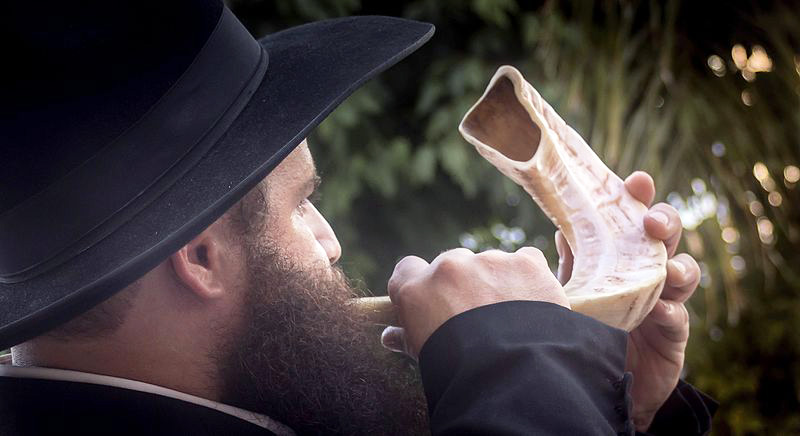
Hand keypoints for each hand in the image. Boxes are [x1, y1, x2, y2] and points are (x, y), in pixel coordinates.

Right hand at [381, 247, 568, 358]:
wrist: (510, 376)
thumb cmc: (458, 372)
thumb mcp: (424, 355)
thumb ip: (405, 338)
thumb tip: (389, 337)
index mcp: (416, 289)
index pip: (408, 269)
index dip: (421, 283)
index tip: (432, 298)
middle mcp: (449, 268)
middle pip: (453, 264)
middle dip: (463, 284)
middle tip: (479, 317)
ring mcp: (488, 262)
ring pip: (491, 264)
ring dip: (497, 283)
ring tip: (512, 321)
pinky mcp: (525, 264)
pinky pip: (526, 262)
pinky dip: (528, 280)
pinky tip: (533, 306)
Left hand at [555, 171, 698, 431]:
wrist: (597, 382)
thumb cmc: (587, 327)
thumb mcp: (574, 290)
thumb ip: (574, 261)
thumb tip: (563, 226)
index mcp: (624, 254)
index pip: (634, 219)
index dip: (639, 198)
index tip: (637, 182)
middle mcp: (648, 272)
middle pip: (666, 238)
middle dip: (665, 223)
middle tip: (652, 223)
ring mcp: (665, 302)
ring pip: (684, 273)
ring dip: (677, 266)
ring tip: (665, 268)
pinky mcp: (672, 337)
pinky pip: (678, 319)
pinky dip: (671, 312)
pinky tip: (661, 310)